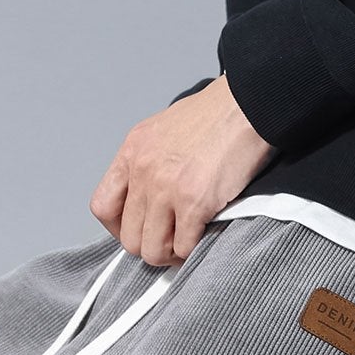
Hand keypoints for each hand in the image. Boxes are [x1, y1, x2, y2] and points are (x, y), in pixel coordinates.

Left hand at [90, 74, 274, 266]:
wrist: (252, 101)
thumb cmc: (217, 115)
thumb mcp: (165, 130)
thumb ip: (150, 163)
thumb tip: (147, 201)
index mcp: (133, 151)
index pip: (102, 207)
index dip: (118, 228)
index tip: (138, 229)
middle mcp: (143, 170)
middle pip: (128, 238)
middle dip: (150, 245)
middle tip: (170, 239)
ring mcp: (166, 188)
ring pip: (151, 250)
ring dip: (170, 253)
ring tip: (186, 241)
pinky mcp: (193, 201)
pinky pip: (182, 247)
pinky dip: (192, 250)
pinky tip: (202, 235)